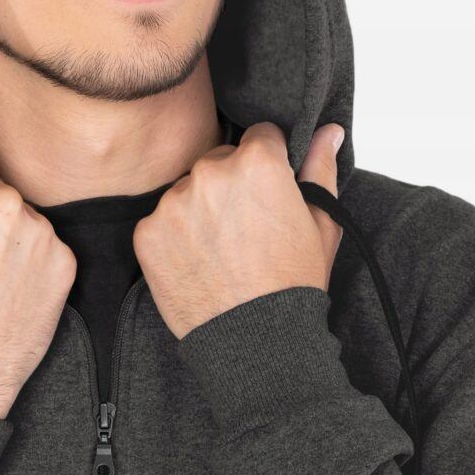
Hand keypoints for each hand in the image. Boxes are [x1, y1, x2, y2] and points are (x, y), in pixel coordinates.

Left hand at [131, 122, 344, 340]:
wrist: (254, 343)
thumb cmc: (293, 284)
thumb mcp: (321, 225)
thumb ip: (320, 169)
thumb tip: (327, 132)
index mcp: (257, 163)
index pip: (259, 137)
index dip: (268, 162)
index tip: (269, 190)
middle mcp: (210, 173)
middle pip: (219, 160)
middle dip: (231, 184)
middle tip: (245, 227)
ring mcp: (173, 203)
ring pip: (188, 190)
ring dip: (200, 209)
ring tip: (221, 250)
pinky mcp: (147, 232)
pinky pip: (161, 221)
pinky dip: (174, 237)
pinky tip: (197, 262)